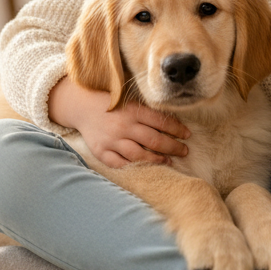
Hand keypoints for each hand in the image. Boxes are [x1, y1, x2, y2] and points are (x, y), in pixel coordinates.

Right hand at [47, 77, 189, 167]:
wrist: (82, 106)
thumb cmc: (112, 103)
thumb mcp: (130, 100)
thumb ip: (148, 111)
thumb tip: (174, 121)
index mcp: (133, 111)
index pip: (161, 121)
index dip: (177, 129)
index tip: (187, 135)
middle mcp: (124, 126)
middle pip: (154, 140)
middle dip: (173, 147)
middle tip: (185, 151)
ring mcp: (112, 140)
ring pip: (139, 155)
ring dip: (157, 159)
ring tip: (168, 161)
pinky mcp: (102, 151)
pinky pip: (120, 164)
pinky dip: (133, 167)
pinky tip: (144, 168)